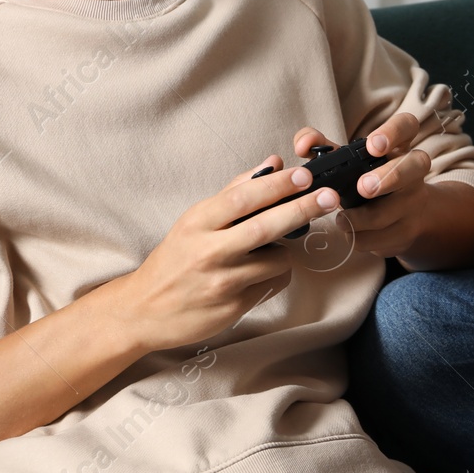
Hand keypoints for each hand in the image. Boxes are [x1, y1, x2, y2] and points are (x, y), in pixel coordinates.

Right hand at [110, 155, 343, 353]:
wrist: (143, 309)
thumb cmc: (175, 258)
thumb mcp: (195, 221)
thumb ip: (235, 191)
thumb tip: (273, 162)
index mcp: (197, 223)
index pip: (242, 198)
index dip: (276, 185)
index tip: (303, 175)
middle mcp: (208, 251)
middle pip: (265, 227)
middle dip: (302, 209)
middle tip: (330, 196)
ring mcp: (222, 282)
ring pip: (276, 259)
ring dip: (285, 250)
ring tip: (271, 248)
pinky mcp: (232, 307)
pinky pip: (272, 284)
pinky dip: (275, 274)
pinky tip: (259, 272)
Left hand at [291, 112, 437, 259]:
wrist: (399, 216)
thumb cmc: (365, 179)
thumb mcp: (345, 161)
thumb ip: (320, 148)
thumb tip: (303, 145)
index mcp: (396, 146)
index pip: (407, 125)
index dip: (393, 132)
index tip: (372, 146)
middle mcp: (413, 170)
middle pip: (417, 163)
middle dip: (390, 176)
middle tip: (364, 188)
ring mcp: (414, 200)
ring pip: (400, 207)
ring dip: (368, 217)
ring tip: (342, 220)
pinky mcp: (409, 229)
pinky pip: (388, 236)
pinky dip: (364, 237)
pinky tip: (349, 234)